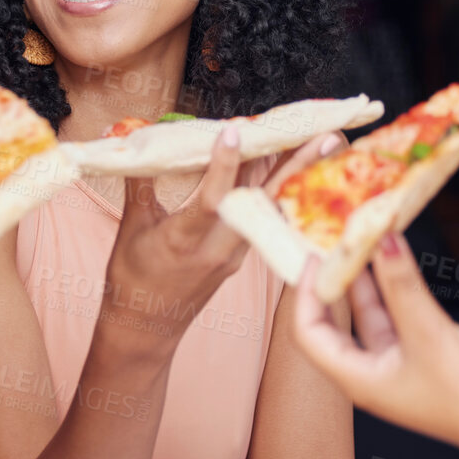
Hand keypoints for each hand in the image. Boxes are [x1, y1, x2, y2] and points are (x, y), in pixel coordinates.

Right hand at [104, 129, 342, 342]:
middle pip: (262, 202)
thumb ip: (139, 184)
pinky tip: (295, 168)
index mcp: (183, 240)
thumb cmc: (133, 279)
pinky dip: (278, 191)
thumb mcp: (130, 229)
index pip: (210, 200)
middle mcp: (217, 249)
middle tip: (327, 135)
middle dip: (296, 167)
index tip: (234, 131)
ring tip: (325, 144)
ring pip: (269, 208)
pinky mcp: (240, 258)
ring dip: (297, 176)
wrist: (147, 328)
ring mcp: (234, 255)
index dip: (223, 166)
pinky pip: (263, 219)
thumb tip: (132, 140)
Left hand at [291, 233, 458, 450]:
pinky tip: (392, 262)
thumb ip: (402, 286)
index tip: (314, 257)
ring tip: (359, 242)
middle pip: (334, 323)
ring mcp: (393, 366)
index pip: (309, 333)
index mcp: (357, 379)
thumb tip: (381, 240)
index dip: (306, 294)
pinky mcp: (417, 358)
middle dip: (332, 283)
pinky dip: (389, 291)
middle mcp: (368, 374)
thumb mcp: (429, 333)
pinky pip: (393, 318)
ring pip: (366, 317)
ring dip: (362, 281)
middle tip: (332, 243)